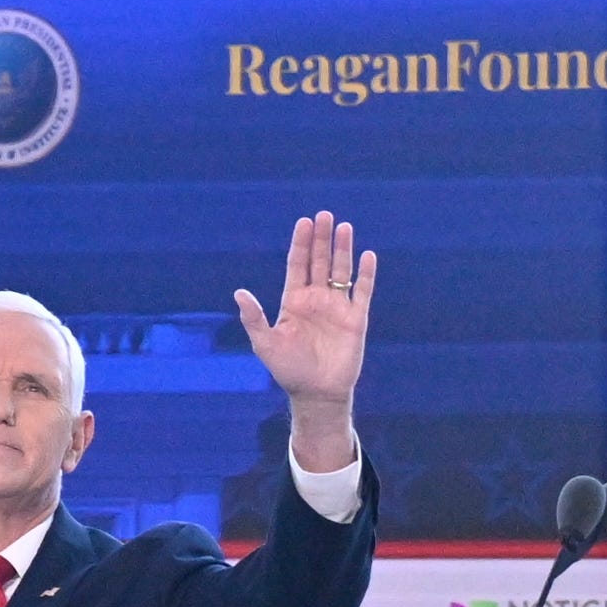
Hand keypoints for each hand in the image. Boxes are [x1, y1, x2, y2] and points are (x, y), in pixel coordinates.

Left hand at [235, 208, 377, 451]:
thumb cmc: (287, 369)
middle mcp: (315, 299)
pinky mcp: (356, 318)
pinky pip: (362, 291)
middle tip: (324, 215)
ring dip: (343, 249)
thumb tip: (238, 293)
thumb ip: (254, 317)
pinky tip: (368, 255)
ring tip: (344, 226)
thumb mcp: (265, 342)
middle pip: (319, 261)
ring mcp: (336, 307)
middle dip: (321, 239)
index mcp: (292, 301)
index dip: (301, 244)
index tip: (304, 222)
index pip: (297, 265)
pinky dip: (365, 274)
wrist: (316, 391)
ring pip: (341, 271)